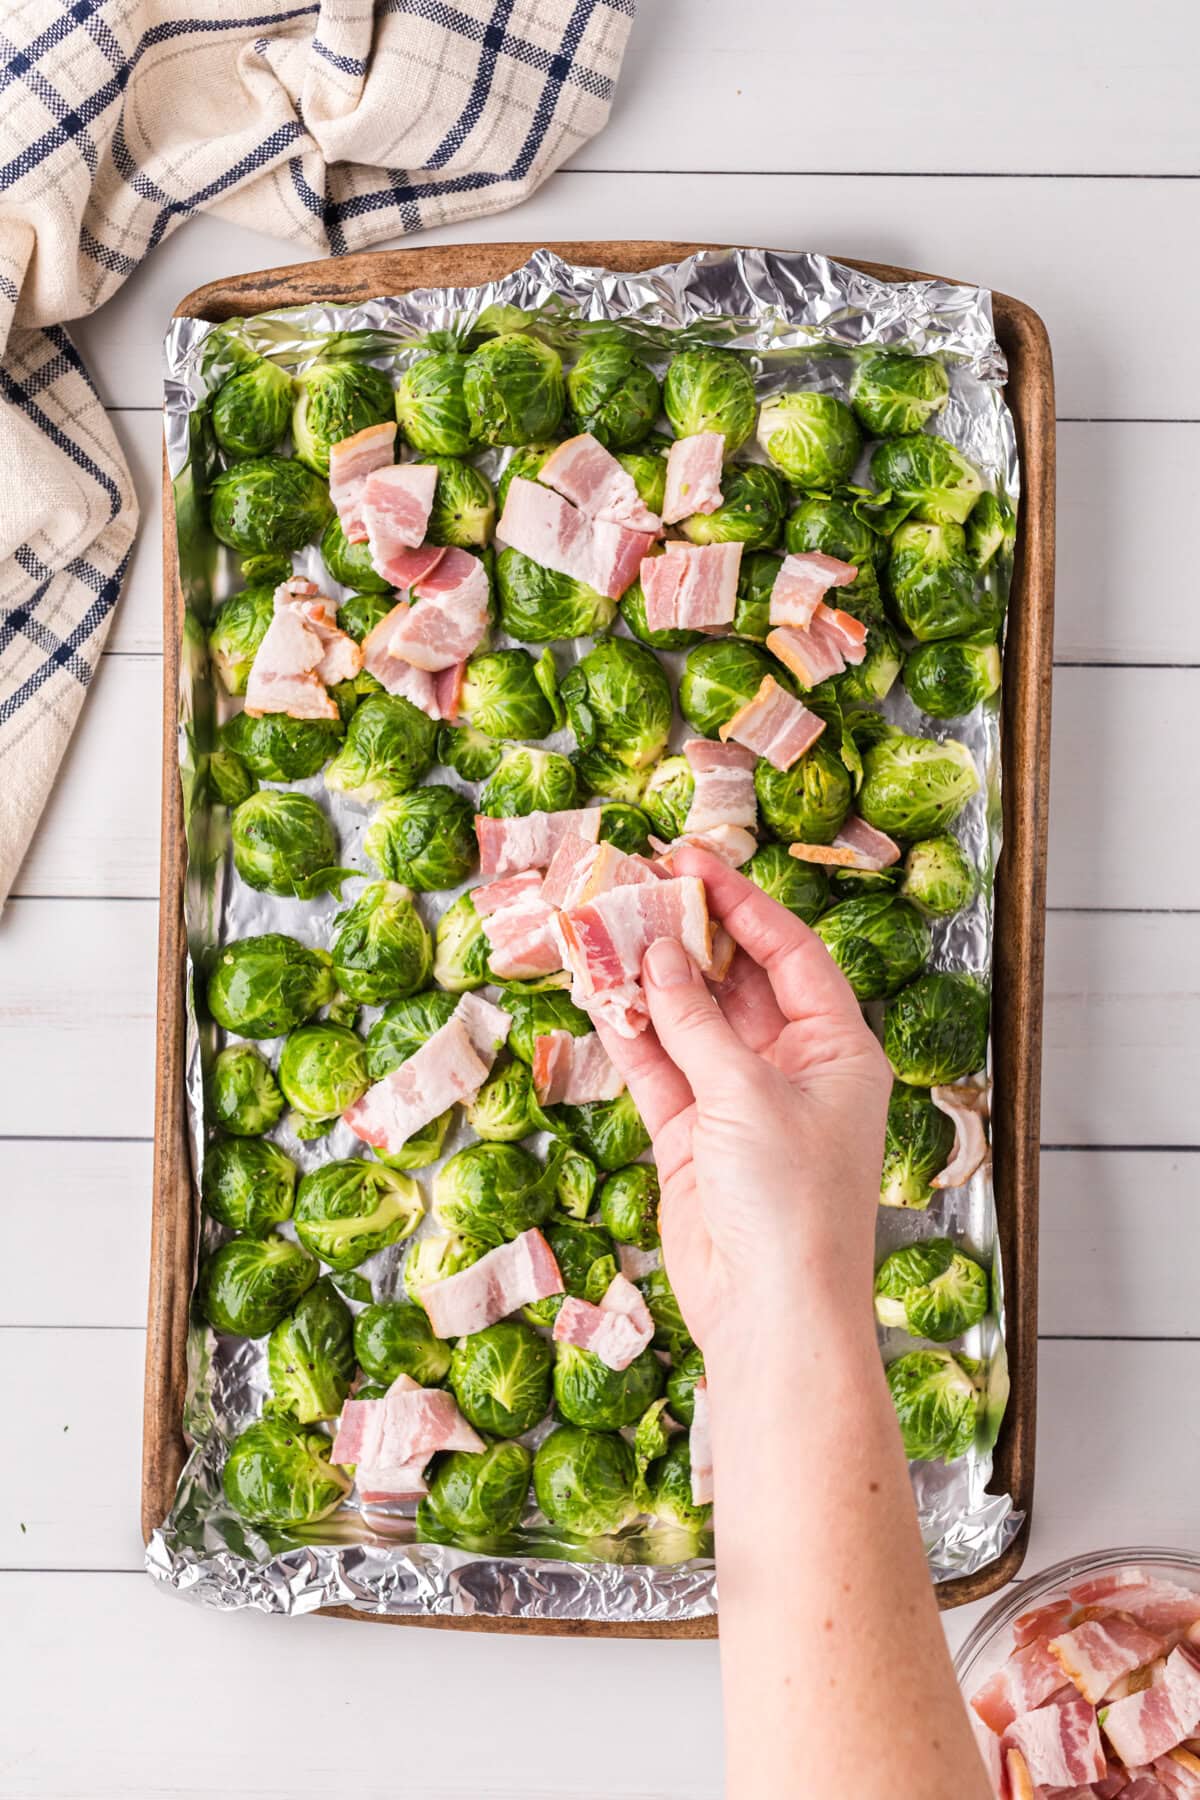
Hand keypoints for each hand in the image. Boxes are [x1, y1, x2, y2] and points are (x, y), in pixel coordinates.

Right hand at [597, 845, 891, 1359]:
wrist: (771, 1315)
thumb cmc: (793, 1202)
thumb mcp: (748, 1096)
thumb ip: (696, 1023)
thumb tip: (655, 954)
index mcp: (837, 1050)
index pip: (790, 954)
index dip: (742, 904)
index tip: (693, 862)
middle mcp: (791, 1069)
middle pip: (735, 981)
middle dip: (687, 936)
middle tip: (638, 885)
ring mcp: (738, 1104)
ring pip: (688, 1024)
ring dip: (648, 983)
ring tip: (603, 927)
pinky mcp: (692, 1140)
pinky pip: (658, 1072)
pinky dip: (629, 1038)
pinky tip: (598, 995)